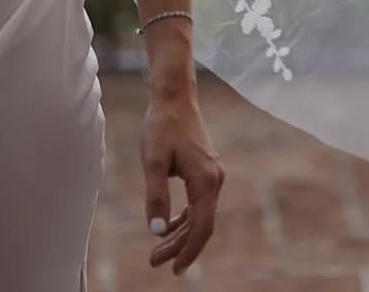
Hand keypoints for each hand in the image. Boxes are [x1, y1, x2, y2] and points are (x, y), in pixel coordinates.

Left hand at [142, 90, 223, 275]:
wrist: (173, 98)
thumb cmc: (162, 127)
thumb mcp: (153, 162)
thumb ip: (156, 197)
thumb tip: (157, 231)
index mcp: (205, 180)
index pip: (202, 226)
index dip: (189, 251)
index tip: (175, 270)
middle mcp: (214, 179)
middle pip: (201, 224)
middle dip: (179, 246)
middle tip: (154, 262)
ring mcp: (212, 174)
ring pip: (200, 215)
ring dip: (180, 234)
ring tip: (158, 251)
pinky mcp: (205, 170)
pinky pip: (198, 203)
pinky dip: (184, 218)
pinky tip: (169, 227)